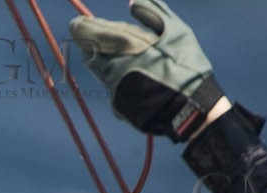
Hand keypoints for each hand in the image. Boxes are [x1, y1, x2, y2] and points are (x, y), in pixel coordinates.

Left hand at [69, 0, 226, 142]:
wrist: (191, 107)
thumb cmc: (186, 65)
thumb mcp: (176, 30)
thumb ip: (152, 12)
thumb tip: (132, 2)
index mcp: (125, 44)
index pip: (90, 33)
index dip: (81, 27)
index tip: (75, 22)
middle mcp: (113, 66)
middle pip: (91, 52)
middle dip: (89, 43)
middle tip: (91, 36)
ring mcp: (114, 88)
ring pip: (100, 69)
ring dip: (103, 60)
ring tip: (116, 54)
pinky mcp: (117, 105)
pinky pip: (112, 86)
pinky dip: (117, 78)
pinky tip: (132, 77)